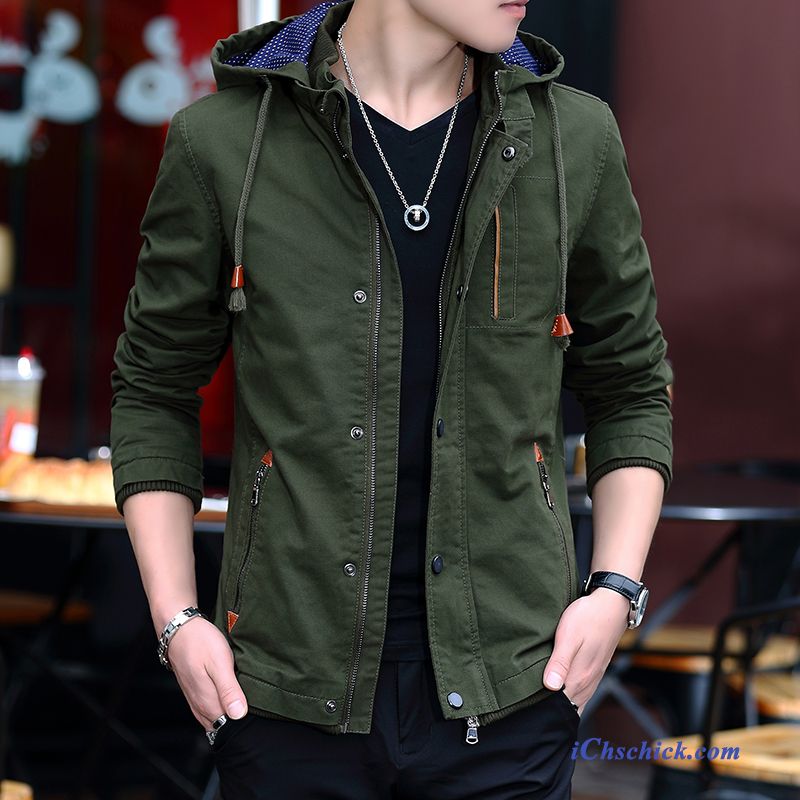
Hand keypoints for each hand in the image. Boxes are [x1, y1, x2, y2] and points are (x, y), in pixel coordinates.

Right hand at [165, 617, 248, 729]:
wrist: (179, 630)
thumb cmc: (200, 643)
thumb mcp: (220, 663)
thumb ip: (228, 690)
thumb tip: (238, 715)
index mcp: (208, 702)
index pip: (230, 726)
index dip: (245, 720)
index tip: (256, 708)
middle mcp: (200, 706)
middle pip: (223, 724)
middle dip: (238, 718)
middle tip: (253, 701)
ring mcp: (196, 700)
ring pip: (215, 718)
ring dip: (229, 712)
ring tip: (243, 697)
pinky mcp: (195, 692)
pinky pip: (209, 708)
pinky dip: (221, 706)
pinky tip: (230, 695)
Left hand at [542, 588, 629, 714]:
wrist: (612, 605)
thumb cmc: (588, 617)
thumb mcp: (568, 636)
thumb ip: (560, 663)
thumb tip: (551, 687)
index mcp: (579, 676)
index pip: (560, 705)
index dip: (544, 708)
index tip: (529, 707)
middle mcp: (588, 681)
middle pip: (568, 706)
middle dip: (552, 710)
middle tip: (532, 708)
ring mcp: (593, 676)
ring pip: (577, 700)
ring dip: (562, 704)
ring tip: (543, 705)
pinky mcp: (595, 668)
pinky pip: (583, 691)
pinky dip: (572, 696)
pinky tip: (561, 692)